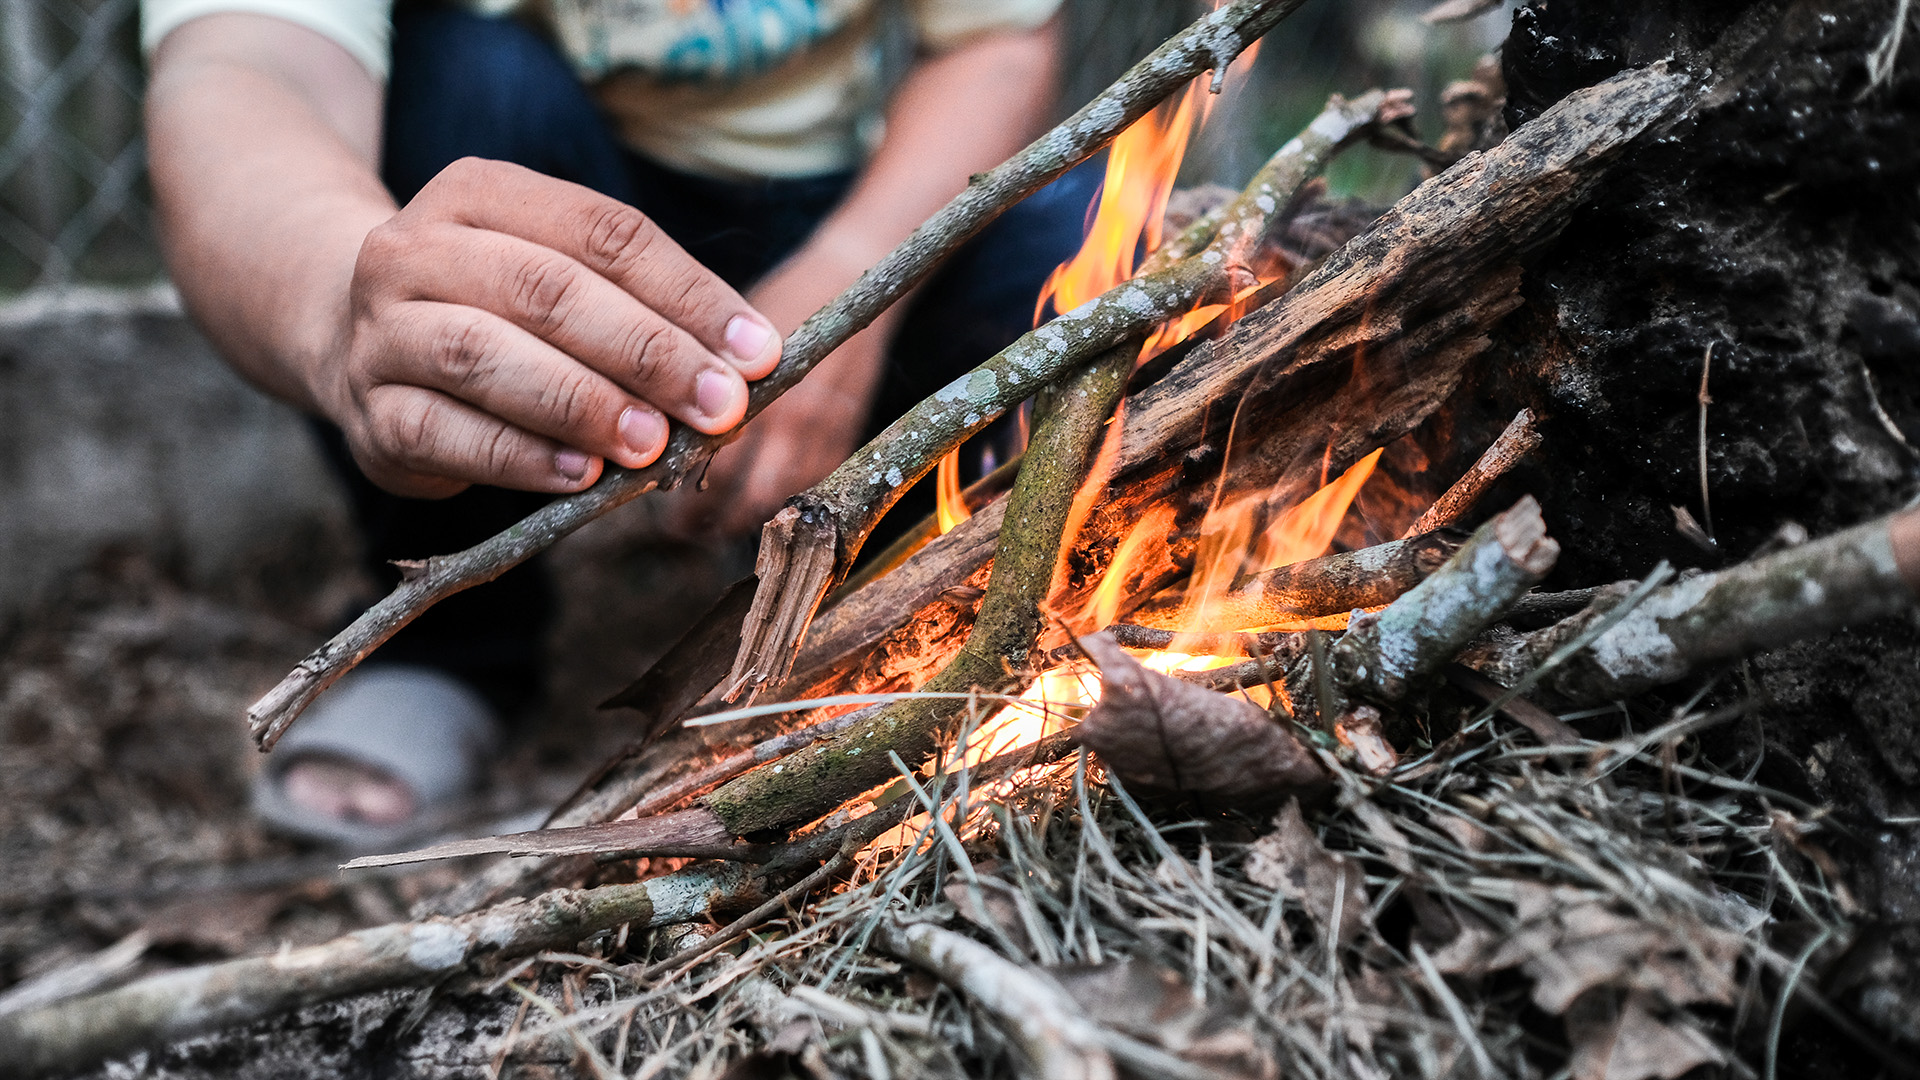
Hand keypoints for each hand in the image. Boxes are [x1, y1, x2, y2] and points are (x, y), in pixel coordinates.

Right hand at [321, 158, 782, 497]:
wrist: (350, 338)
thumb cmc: (495, 309)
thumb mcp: (559, 276)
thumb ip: (642, 308)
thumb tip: (746, 366)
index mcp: (480, 193)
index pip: (603, 232)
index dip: (689, 294)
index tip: (757, 353)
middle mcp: (416, 249)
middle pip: (545, 291)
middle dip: (648, 353)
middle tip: (718, 406)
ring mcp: (382, 331)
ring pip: (484, 358)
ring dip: (582, 404)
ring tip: (652, 444)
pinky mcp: (370, 413)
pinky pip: (444, 434)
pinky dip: (519, 458)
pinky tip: (580, 476)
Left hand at [660, 243, 891, 536]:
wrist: (850, 275)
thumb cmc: (778, 296)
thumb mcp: (731, 332)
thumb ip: (701, 379)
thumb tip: (654, 423)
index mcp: (761, 391)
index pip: (718, 461)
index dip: (685, 489)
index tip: (657, 499)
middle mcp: (796, 417)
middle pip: (749, 494)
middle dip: (711, 517)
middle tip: (678, 527)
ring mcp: (826, 431)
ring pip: (781, 499)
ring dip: (744, 517)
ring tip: (709, 527)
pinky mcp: (846, 435)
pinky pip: (811, 487)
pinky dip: (780, 502)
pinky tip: (754, 505)